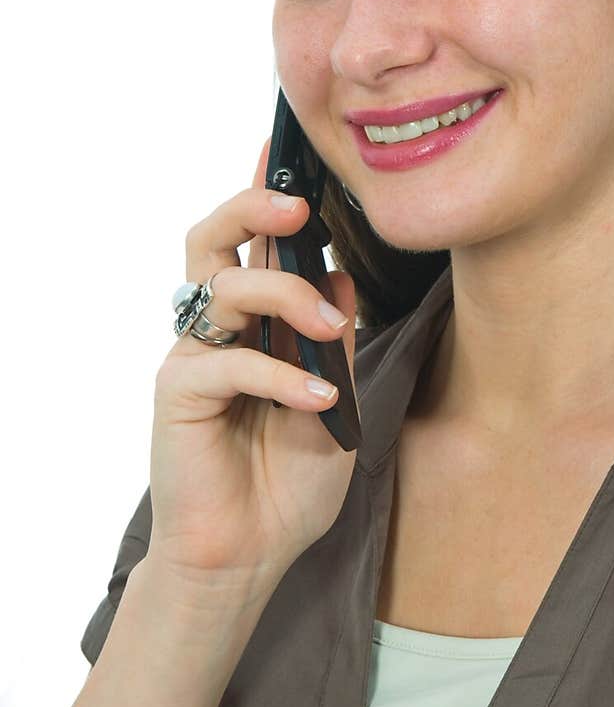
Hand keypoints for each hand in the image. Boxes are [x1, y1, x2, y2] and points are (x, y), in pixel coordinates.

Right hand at [146, 137, 357, 604]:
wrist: (248, 555)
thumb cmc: (287, 481)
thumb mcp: (334, 403)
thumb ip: (335, 343)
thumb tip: (342, 275)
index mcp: (253, 322)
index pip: (253, 244)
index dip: (265, 195)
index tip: (283, 150)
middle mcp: (217, 328)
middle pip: (212, 239)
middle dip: (252, 209)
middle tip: (297, 210)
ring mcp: (194, 357)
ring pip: (220, 288)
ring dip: (284, 296)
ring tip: (331, 328)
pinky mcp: (178, 395)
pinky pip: (227, 364)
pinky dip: (279, 377)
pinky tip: (317, 401)